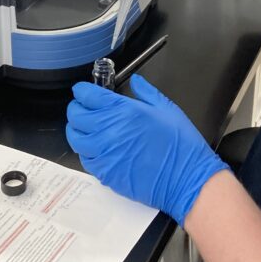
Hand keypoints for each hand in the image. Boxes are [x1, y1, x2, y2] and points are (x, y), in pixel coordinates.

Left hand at [66, 74, 228, 225]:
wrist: (186, 180)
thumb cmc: (180, 145)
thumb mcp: (167, 109)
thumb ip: (147, 92)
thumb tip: (135, 81)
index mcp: (124, 111)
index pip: (88, 96)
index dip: (82, 91)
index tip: (82, 91)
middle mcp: (108, 131)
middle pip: (75, 116)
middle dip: (76, 108)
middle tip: (83, 108)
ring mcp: (104, 154)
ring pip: (75, 139)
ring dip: (77, 130)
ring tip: (86, 129)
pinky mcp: (105, 174)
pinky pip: (84, 160)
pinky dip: (86, 152)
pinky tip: (96, 149)